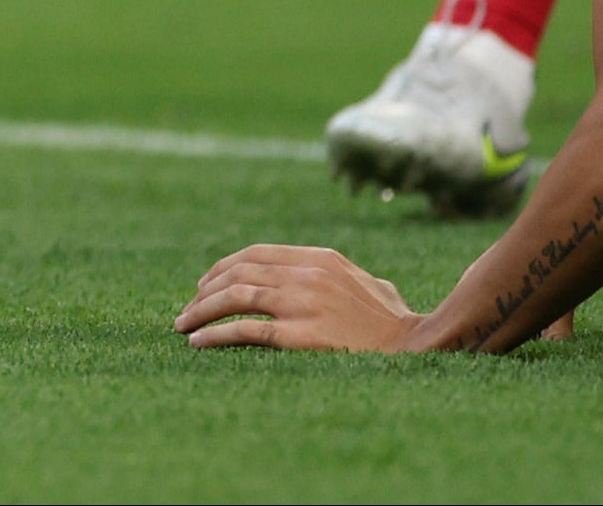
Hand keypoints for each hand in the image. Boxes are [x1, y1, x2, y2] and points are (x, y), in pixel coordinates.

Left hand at [176, 244, 420, 351]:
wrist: (418, 347)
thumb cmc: (396, 321)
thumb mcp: (366, 282)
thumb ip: (337, 273)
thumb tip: (321, 273)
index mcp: (318, 258)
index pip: (255, 255)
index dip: (223, 267)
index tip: (205, 283)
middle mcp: (306, 274)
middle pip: (238, 274)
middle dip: (205, 291)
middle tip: (187, 309)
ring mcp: (302, 303)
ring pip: (234, 298)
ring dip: (202, 311)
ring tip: (183, 325)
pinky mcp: (300, 335)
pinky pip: (245, 331)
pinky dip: (215, 335)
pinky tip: (199, 342)